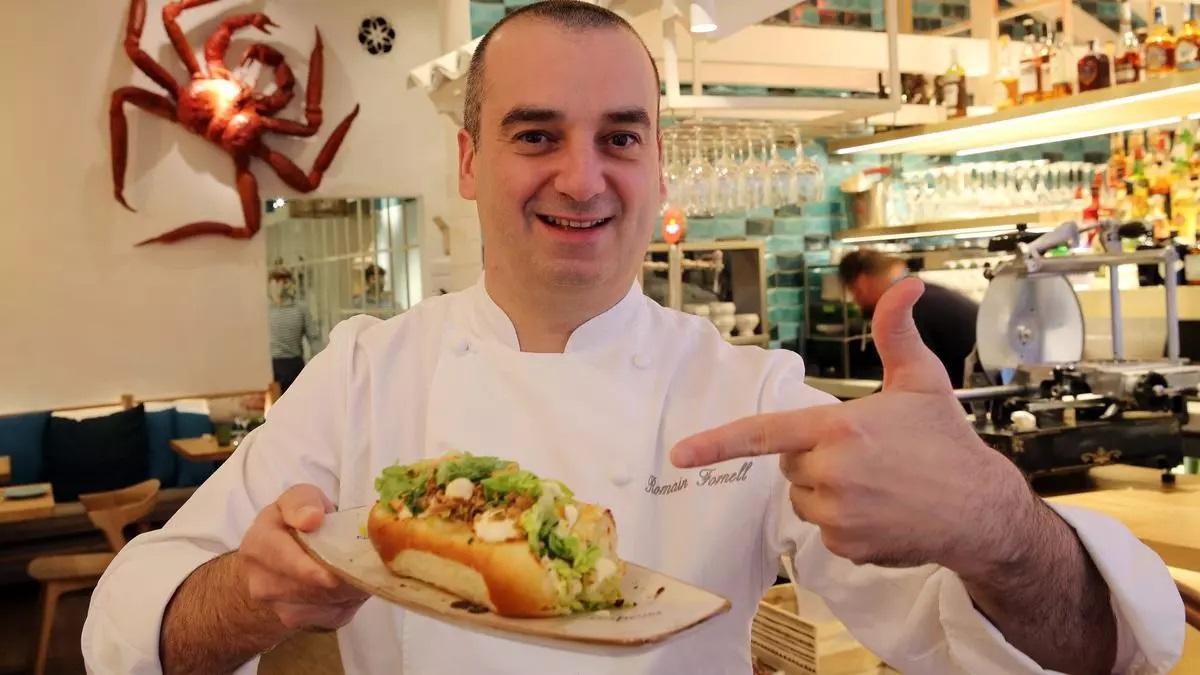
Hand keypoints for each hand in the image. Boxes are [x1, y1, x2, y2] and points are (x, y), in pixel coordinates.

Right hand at [238, 484, 368, 630]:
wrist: (280, 558)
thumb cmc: (295, 521)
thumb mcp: (297, 499)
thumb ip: (302, 502)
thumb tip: (311, 518)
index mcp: (259, 544)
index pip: (282, 559)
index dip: (307, 569)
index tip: (330, 577)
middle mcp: (261, 582)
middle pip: (307, 588)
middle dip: (340, 580)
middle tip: (367, 569)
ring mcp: (277, 607)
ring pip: (322, 604)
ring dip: (347, 591)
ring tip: (360, 571)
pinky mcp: (297, 621)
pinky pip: (329, 615)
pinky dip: (346, 602)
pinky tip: (350, 586)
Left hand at [671, 278, 1033, 577]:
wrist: (982, 512)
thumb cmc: (948, 443)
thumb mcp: (922, 381)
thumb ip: (897, 332)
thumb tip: (906, 283)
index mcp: (839, 428)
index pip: (763, 434)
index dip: (716, 444)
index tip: (679, 456)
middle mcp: (832, 471)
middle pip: (790, 463)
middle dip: (815, 457)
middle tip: (867, 455)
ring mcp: (837, 513)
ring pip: (803, 498)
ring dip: (827, 491)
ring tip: (878, 485)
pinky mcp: (845, 546)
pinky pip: (823, 530)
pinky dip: (845, 523)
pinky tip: (882, 513)